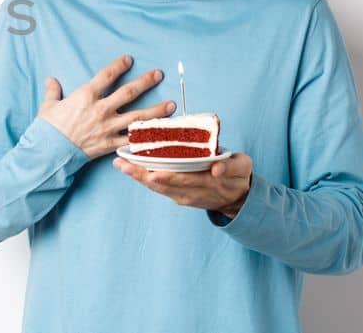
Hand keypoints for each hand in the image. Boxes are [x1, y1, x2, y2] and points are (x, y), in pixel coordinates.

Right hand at [38, 55, 174, 158]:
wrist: (49, 152)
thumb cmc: (48, 128)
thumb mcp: (48, 106)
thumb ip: (53, 91)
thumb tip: (51, 80)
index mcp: (85, 96)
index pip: (106, 76)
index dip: (119, 66)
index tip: (129, 60)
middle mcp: (100, 109)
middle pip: (128, 93)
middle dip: (145, 82)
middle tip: (158, 75)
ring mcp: (107, 127)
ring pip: (137, 117)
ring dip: (156, 110)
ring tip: (171, 105)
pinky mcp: (110, 144)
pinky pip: (132, 140)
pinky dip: (147, 138)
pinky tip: (160, 134)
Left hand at [112, 152, 253, 217]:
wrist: (236, 198)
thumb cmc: (237, 175)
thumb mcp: (242, 166)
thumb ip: (230, 166)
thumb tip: (216, 169)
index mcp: (208, 182)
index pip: (184, 179)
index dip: (168, 177)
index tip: (152, 173)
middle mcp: (191, 191)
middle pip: (163, 184)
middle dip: (142, 174)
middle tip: (123, 164)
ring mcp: (183, 196)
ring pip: (157, 187)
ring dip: (137, 176)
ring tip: (120, 164)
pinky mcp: (178, 196)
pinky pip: (157, 188)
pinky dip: (143, 179)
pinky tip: (130, 169)